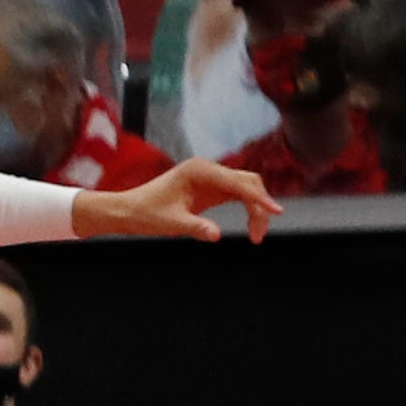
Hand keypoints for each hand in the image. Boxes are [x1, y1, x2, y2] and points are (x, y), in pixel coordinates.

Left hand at [81, 156, 274, 243]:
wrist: (130, 210)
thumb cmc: (147, 214)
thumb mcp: (171, 223)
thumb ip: (195, 227)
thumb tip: (214, 234)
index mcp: (198, 170)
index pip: (238, 182)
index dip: (259, 198)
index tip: (275, 212)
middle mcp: (207, 169)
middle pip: (248, 182)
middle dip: (260, 206)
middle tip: (258, 236)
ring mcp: (210, 177)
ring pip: (247, 188)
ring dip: (257, 209)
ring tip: (256, 236)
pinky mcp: (211, 188)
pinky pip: (240, 195)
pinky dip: (250, 209)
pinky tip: (252, 226)